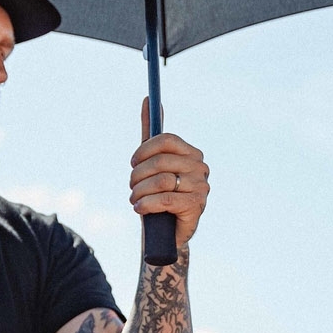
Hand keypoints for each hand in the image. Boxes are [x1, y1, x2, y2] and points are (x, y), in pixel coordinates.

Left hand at [132, 97, 208, 248]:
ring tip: (134, 200)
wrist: (166, 233)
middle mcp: (200, 168)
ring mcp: (201, 187)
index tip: (133, 163)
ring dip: (140, 191)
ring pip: (161, 181)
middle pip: (161, 161)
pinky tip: (139, 209)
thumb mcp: (152, 163)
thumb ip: (150, 134)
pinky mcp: (197, 206)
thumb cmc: (158, 195)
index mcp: (192, 153)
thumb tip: (147, 99)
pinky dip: (147, 204)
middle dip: (138, 175)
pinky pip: (166, 199)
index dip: (144, 150)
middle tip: (131, 186)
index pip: (167, 140)